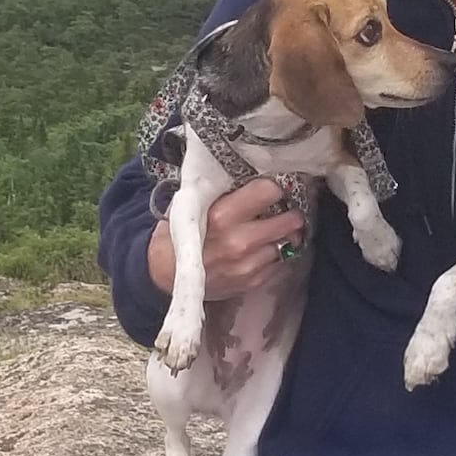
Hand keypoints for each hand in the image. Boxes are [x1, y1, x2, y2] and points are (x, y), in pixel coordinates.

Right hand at [147, 178, 305, 300]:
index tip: (279, 184)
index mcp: (223, 215)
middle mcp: (239, 241)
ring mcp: (248, 264)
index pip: (269, 191)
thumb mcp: (192, 203)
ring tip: (280, 226)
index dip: (277, 186)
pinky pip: (280, 263)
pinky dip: (277, 253)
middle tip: (288, 206)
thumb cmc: (180, 232)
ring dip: (287, 234)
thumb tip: (253, 172)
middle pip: (290, 219)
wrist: (163, 274)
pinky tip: (266, 246)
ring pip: (289, 242)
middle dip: (292, 211)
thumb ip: (223, 191)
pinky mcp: (252, 282)